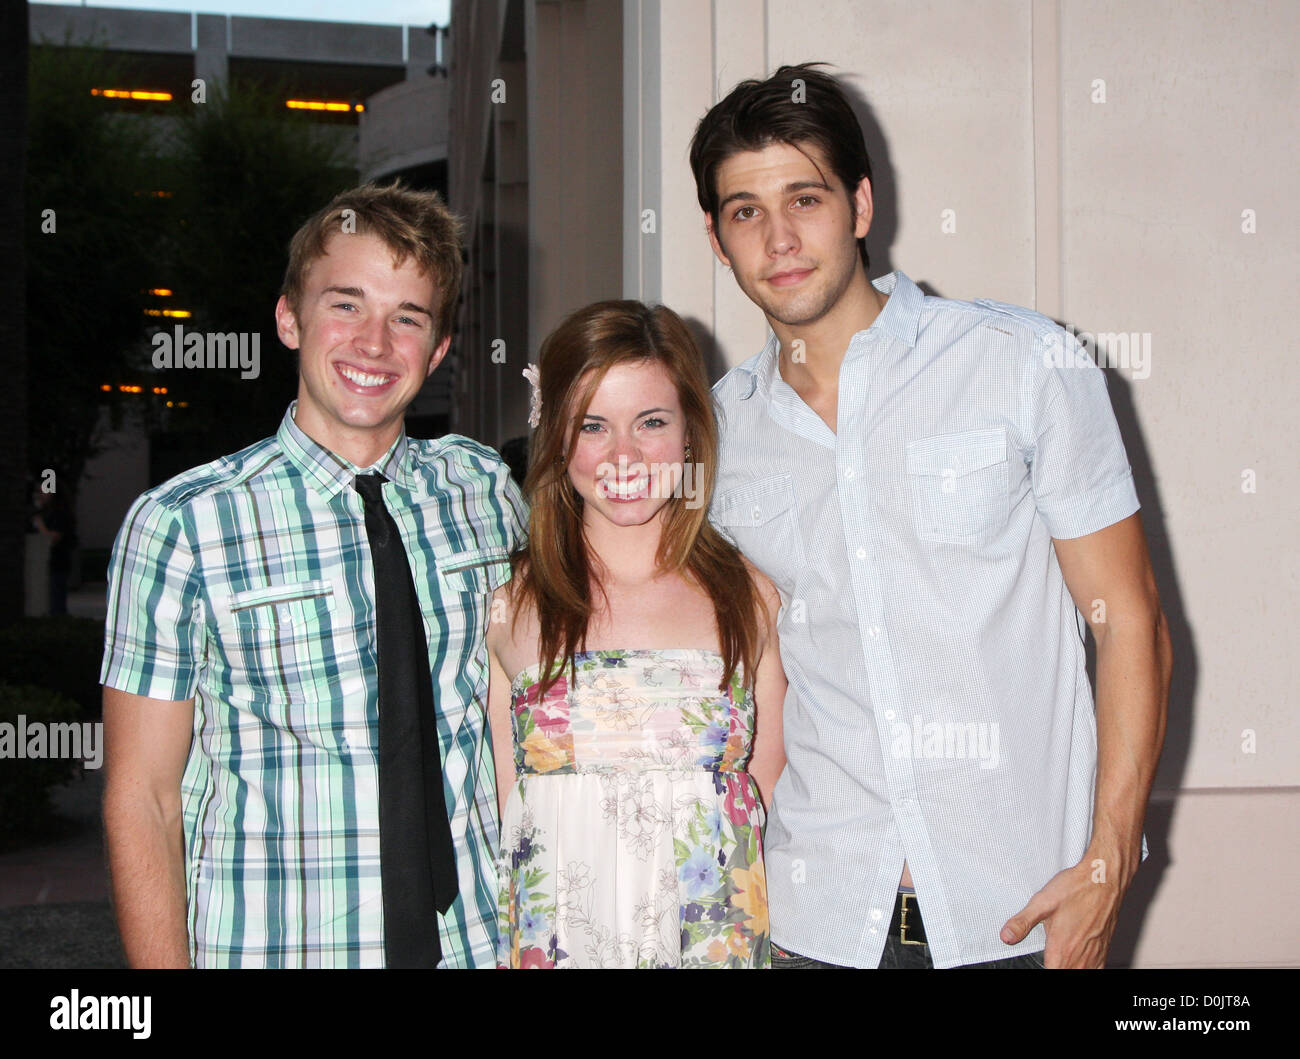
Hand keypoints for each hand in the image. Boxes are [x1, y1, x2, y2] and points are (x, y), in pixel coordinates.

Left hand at [1000, 858, 1125, 967]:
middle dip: (1055, 966)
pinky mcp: (1103, 950)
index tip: (1040, 959)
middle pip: (1064, 972)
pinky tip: (1079, 960)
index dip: (1044, 966)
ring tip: (1061, 957)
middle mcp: (1079, 957)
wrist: (1103, 880)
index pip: (1050, 972)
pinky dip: (1086, 967)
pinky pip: (1096, 969)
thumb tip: (1007, 935)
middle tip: (1048, 955)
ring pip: (1081, 972)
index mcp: (1062, 949)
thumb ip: (1022, 922)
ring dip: (1069, 967)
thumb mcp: (1042, 903)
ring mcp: (1094, 955)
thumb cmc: (1076, 889)